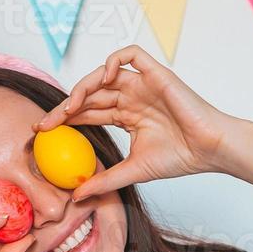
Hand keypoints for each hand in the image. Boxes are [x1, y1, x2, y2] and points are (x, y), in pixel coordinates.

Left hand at [35, 45, 239, 199]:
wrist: (210, 149)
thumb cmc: (180, 158)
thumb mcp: (132, 171)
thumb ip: (104, 180)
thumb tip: (76, 197)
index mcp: (126, 115)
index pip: (88, 112)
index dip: (65, 118)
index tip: (43, 132)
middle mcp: (132, 97)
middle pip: (90, 94)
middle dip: (66, 107)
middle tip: (47, 123)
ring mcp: (143, 84)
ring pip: (103, 74)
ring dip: (82, 87)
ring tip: (70, 107)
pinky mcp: (156, 73)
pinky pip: (130, 55)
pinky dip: (111, 61)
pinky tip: (101, 80)